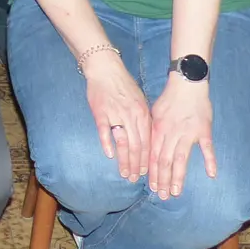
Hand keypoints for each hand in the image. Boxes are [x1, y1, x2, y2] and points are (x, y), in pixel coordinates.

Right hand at [81, 49, 150, 181]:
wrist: (106, 69)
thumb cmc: (123, 85)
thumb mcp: (140, 101)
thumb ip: (143, 120)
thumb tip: (147, 139)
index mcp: (143, 114)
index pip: (148, 142)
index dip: (147, 160)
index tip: (146, 173)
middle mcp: (132, 116)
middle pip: (137, 146)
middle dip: (137, 165)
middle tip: (135, 179)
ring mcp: (116, 115)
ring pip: (123, 143)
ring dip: (124, 161)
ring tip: (124, 173)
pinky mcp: (101, 112)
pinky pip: (105, 131)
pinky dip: (107, 144)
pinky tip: (109, 155)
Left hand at [147, 76, 215, 199]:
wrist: (187, 83)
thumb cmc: (169, 98)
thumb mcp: (154, 113)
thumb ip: (152, 131)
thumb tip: (147, 147)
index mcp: (159, 130)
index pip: (154, 156)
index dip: (153, 173)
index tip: (152, 187)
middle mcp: (172, 134)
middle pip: (166, 161)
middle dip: (163, 180)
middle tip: (163, 196)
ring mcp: (189, 134)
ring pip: (181, 159)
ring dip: (178, 177)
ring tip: (176, 192)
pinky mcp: (204, 130)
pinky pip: (207, 148)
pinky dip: (210, 161)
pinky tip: (211, 174)